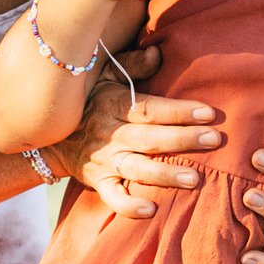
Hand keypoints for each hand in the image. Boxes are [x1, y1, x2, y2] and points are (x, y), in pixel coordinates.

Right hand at [48, 46, 222, 219]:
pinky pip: (112, 197)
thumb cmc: (88, 99)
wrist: (48, 131)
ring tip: (195, 179)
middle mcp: (110, 134)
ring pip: (137, 168)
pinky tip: (151, 210)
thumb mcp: (103, 74)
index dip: (179, 110)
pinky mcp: (97, 181)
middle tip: (215, 140)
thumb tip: (158, 52)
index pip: (150, 109)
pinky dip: (129, 206)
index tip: (209, 112)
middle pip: (150, 138)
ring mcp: (103, 160)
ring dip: (165, 174)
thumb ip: (132, 64)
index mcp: (114, 105)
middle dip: (183, 139)